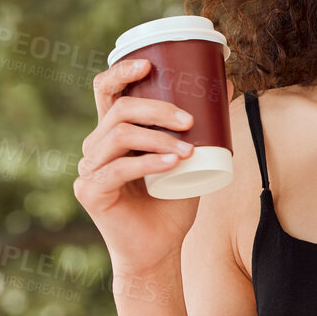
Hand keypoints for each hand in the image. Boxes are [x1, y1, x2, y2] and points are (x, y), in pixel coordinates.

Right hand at [74, 57, 230, 283]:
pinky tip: (172, 163)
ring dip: (159, 138)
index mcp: (113, 132)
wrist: (159, 250)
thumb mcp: (190, 156)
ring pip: (120, 134)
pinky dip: (148, 162)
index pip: (107, 90)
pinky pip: (118, 167)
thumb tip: (227, 86)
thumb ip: (200, 126)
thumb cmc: (172, 201)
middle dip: (157, 108)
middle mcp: (95, 145)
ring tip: (188, 150)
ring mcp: (88, 167)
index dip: (122, 71)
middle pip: (120, 109)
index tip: (149, 65)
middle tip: (190, 120)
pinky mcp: (89, 190)